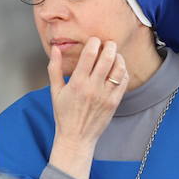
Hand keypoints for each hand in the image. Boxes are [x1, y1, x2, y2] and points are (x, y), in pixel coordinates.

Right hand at [47, 36, 127, 178]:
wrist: (76, 137)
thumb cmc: (64, 114)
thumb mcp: (55, 91)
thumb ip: (55, 68)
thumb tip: (56, 49)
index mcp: (77, 83)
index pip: (89, 55)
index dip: (93, 43)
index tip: (94, 41)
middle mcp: (93, 88)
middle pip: (107, 58)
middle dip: (109, 46)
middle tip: (108, 43)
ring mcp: (106, 95)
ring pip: (119, 69)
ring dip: (118, 57)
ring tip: (114, 55)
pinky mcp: (114, 102)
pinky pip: (123, 81)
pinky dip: (123, 72)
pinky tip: (118, 69)